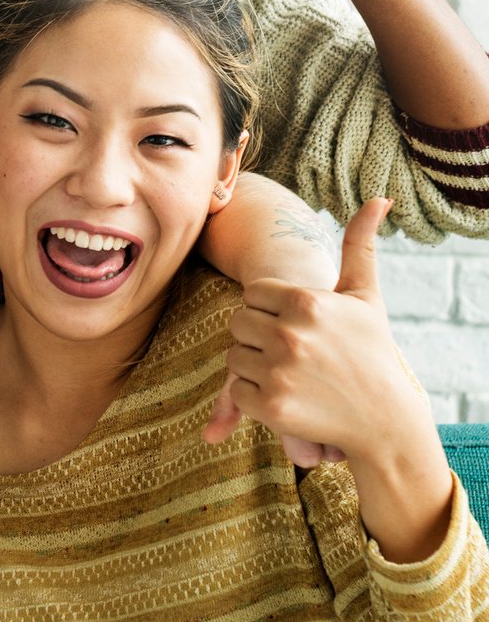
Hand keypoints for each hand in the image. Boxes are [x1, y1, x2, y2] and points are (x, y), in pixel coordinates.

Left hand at [210, 200, 427, 465]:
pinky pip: (236, 390)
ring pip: (234, 355)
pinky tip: (290, 395)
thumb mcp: (365, 297)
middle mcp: (288, 334)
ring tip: (295, 372)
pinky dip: (255, 395)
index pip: (252, 293)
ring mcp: (278, 371)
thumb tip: (378, 199)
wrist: (386, 422)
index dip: (272, 310)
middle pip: (238, 322)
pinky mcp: (270, 406)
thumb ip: (360, 246)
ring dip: (256, 365)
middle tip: (297, 352)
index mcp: (305, 301)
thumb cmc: (373, 353)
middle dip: (261, 336)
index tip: (300, 325)